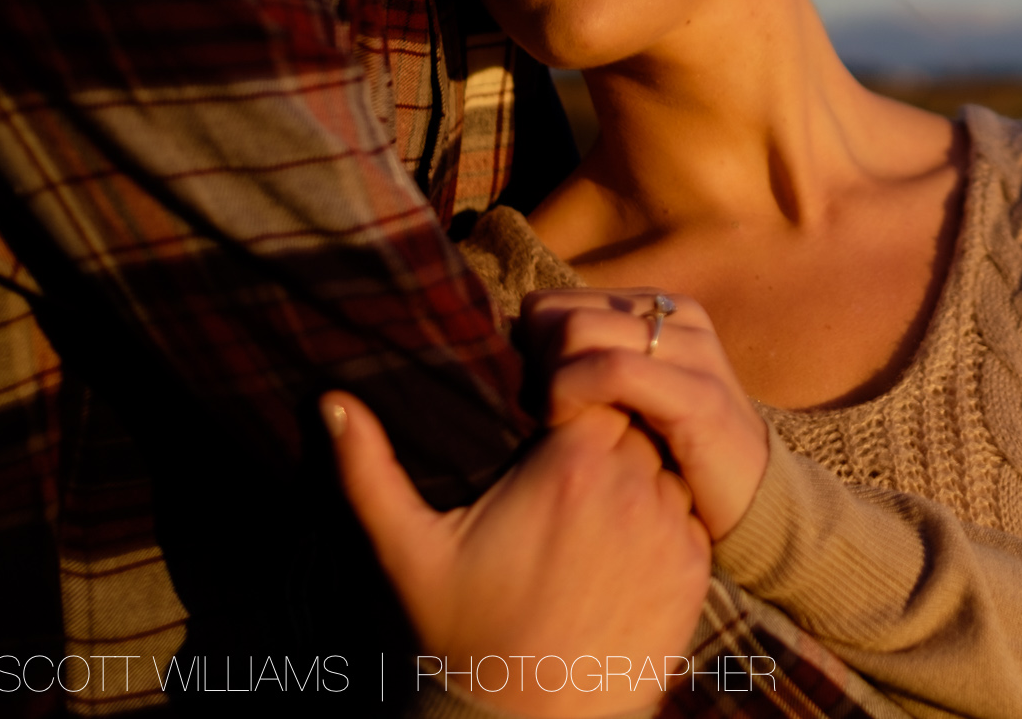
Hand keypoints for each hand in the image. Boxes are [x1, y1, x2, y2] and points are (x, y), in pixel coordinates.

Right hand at [323, 390, 709, 717]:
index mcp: (570, 464)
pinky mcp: (694, 571)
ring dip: (642, 477)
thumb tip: (328, 401)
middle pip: (638, 422)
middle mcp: (633, 486)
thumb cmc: (461, 633)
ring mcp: (671, 528)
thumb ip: (368, 468)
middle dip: (610, 435)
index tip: (549, 428)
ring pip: (670, 468)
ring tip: (596, 516)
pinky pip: (693, 519)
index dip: (576, 401)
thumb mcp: (406, 549)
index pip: (597, 387)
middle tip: (571, 475)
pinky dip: (665, 524)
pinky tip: (622, 552)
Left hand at [519, 289, 770, 540]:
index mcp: (658, 309)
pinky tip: (566, 429)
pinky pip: (612, 370)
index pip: (555, 302)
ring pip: (578, 330)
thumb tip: (514, 338)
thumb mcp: (623, 397)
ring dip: (547, 381)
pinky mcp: (698, 393)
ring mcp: (692, 350)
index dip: (528, 350)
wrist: (751, 500)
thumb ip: (581, 361)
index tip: (534, 401)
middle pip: (559, 312)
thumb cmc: (673, 454)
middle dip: (532, 365)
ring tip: (552, 426)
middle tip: (538, 417)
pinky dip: (570, 393)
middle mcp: (677, 315)